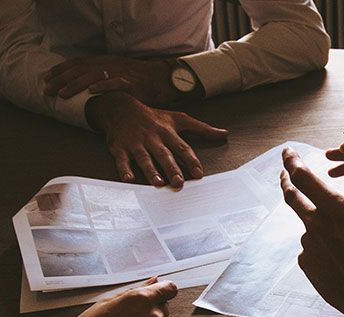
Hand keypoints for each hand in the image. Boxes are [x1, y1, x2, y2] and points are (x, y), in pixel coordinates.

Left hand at [43, 55, 177, 104]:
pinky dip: (103, 85)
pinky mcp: (132, 83)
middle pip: (80, 69)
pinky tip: (91, 91)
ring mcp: (120, 73)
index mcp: (104, 61)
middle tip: (47, 89)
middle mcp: (109, 64)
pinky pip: (116, 83)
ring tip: (63, 93)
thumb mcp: (115, 72)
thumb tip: (79, 86)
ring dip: (76, 84)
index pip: (77, 63)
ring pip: (93, 75)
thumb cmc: (138, 79)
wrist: (162, 79)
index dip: (60, 69)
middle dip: (61, 79)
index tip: (45, 77)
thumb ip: (99, 77)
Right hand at [86, 92, 227, 187]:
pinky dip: (124, 169)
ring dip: (150, 170)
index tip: (199, 174)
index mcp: (167, 132)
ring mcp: (135, 143)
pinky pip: (121, 159)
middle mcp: (153, 138)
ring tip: (158, 183)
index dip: (191, 161)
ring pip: (144, 158)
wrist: (121, 107)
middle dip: (171, 168)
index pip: (182, 148)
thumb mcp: (178, 119)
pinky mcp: (119, 147)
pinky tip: (128, 179)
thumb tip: (225, 133)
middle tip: (179, 182)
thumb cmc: (154, 117)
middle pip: (164, 154)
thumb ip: (202, 128)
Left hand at [280, 147, 343, 316]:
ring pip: (308, 223)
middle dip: (286, 180)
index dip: (292, 162)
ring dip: (317, 219)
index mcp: (336, 210)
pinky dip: (321, 242)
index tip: (286, 152)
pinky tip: (340, 254)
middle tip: (285, 171)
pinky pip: (311, 245)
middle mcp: (316, 225)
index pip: (304, 178)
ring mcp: (309, 246)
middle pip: (292, 196)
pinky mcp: (307, 264)